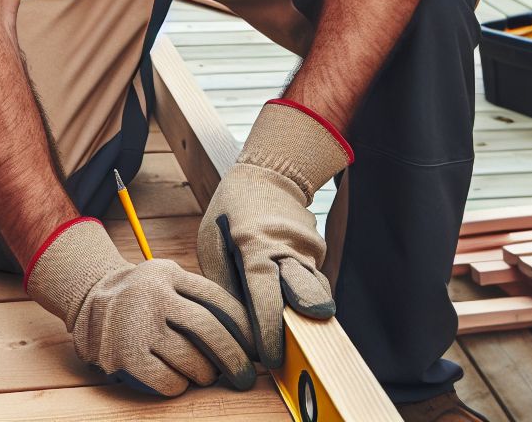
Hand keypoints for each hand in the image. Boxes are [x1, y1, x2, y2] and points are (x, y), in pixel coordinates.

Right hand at [25, 217, 255, 395]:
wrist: (88, 299)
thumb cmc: (141, 294)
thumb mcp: (166, 278)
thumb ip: (196, 295)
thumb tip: (242, 333)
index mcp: (169, 274)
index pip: (216, 298)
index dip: (242, 324)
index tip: (257, 344)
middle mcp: (154, 295)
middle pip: (207, 328)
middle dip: (233, 356)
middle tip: (244, 374)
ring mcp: (137, 325)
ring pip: (189, 358)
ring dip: (204, 373)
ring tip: (206, 374)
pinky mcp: (123, 355)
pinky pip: (166, 380)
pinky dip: (179, 385)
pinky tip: (179, 381)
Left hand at [197, 98, 352, 367]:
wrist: (269, 172)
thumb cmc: (232, 210)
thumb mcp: (213, 242)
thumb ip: (225, 285)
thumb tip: (237, 330)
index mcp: (256, 243)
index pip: (267, 295)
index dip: (269, 331)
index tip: (268, 359)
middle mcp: (289, 246)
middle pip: (306, 296)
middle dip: (300, 330)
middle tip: (288, 357)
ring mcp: (309, 247)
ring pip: (316, 293)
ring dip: (304, 318)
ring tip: (292, 340)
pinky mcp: (319, 251)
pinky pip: (313, 283)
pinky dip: (303, 300)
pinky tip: (291, 310)